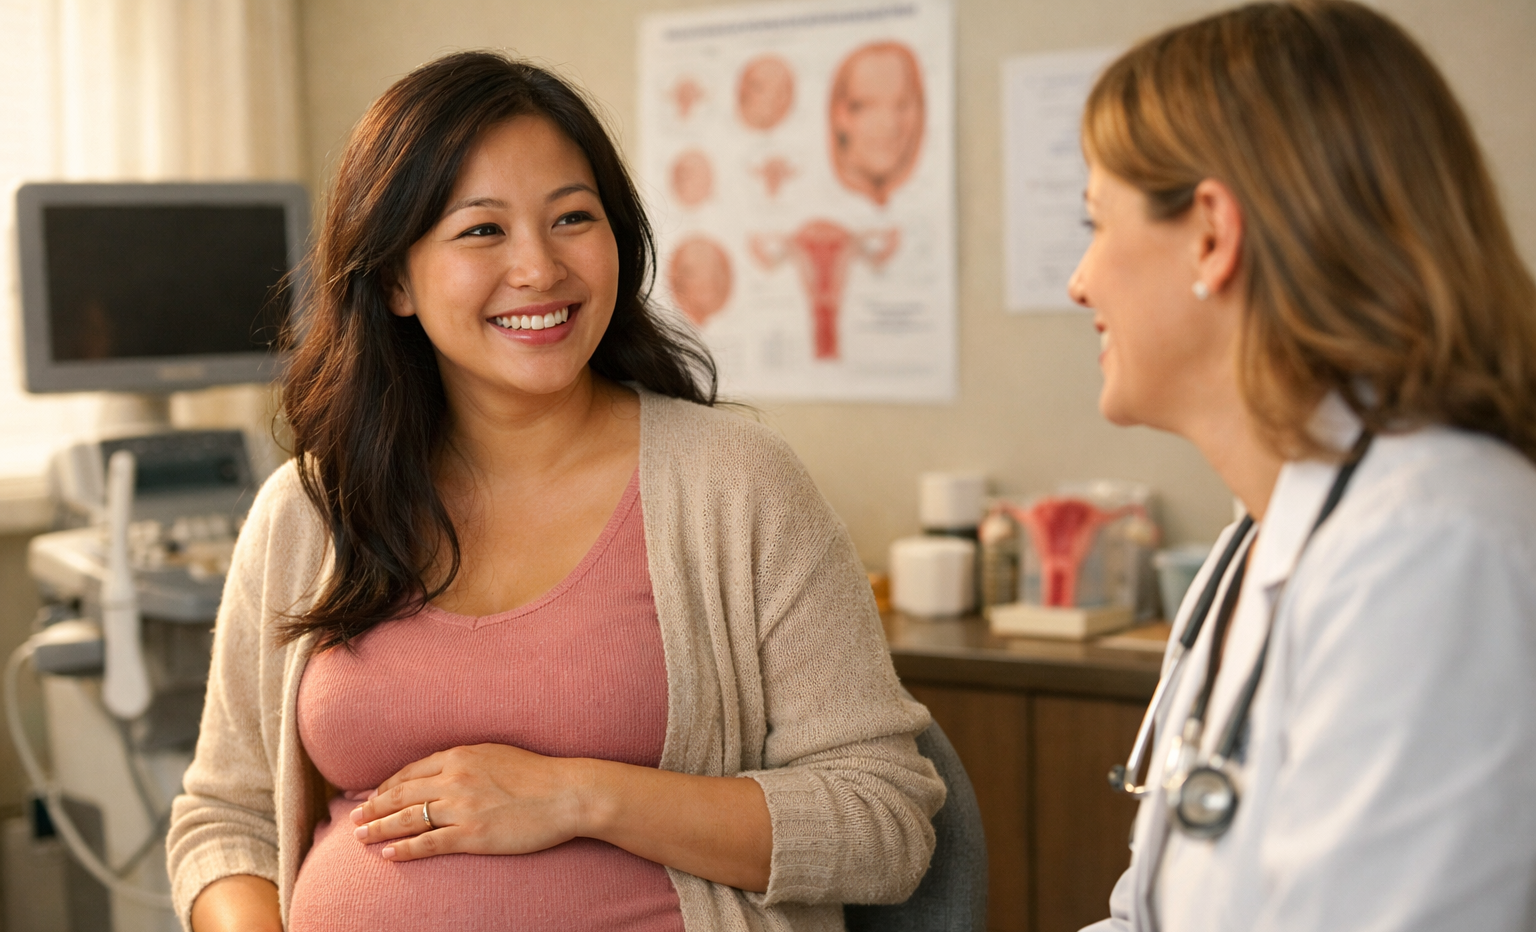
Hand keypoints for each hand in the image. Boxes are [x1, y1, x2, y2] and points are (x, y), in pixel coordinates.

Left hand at [349, 743, 589, 861]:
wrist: (566, 794)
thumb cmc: (537, 773)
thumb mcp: (497, 753)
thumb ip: (467, 760)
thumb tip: (445, 768)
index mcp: (460, 756)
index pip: (411, 771)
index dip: (387, 785)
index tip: (373, 796)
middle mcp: (454, 779)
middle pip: (401, 794)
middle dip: (373, 807)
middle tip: (354, 818)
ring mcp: (462, 808)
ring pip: (408, 819)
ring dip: (380, 828)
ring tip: (361, 837)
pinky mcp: (472, 835)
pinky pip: (429, 843)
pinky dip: (405, 849)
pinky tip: (390, 855)